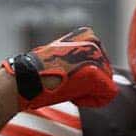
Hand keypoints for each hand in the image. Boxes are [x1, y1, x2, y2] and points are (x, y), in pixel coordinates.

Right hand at [3, 27, 117, 109]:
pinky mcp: (97, 73)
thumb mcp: (65, 58)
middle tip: (66, 82)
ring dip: (88, 92)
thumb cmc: (41, 71)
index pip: (101, 64)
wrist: (28, 77)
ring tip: (67, 86)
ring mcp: (97, 57)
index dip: (85, 76)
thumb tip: (95, 73)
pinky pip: (106, 96)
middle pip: (106, 74)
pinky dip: (90, 101)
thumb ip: (82, 60)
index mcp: (88, 35)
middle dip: (88, 85)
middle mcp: (95, 42)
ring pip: (106, 86)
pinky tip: (73, 95)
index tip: (67, 75)